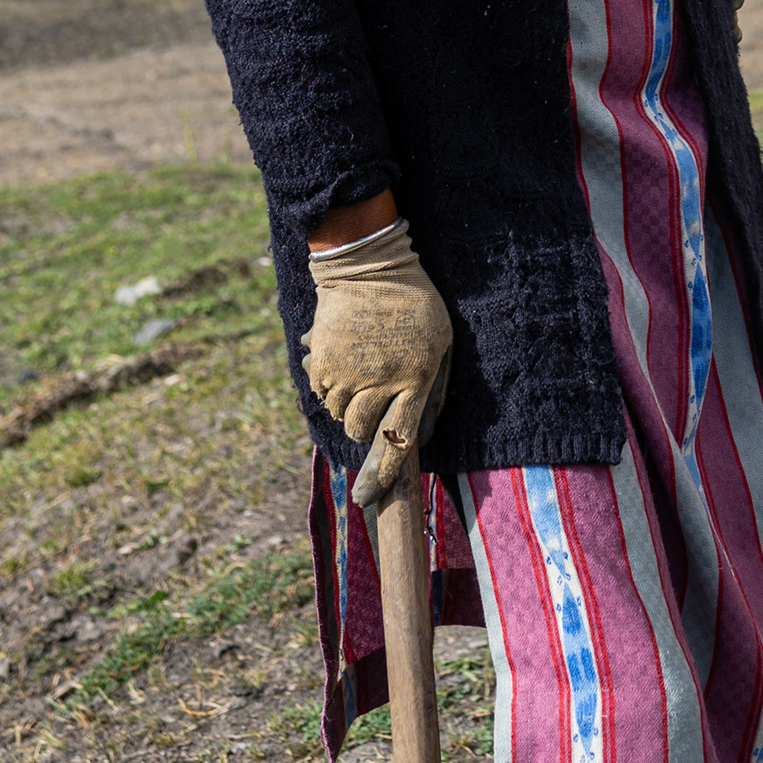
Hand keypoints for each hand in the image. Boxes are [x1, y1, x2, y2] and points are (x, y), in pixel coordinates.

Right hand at [303, 223, 452, 496]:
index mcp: (414, 378)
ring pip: (338, 413)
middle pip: (359, 429)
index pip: (398, 440)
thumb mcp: (441, 342)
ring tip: (360, 369)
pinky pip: (320, 391)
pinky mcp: (323, 360)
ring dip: (346, 402)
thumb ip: (435, 390)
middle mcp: (379, 381)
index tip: (366, 498)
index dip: (381, 475)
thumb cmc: (414, 303)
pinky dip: (329, 384)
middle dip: (363, 425)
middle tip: (371, 397)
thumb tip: (423, 437)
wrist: (370, 264)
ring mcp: (347, 371)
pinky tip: (344, 356)